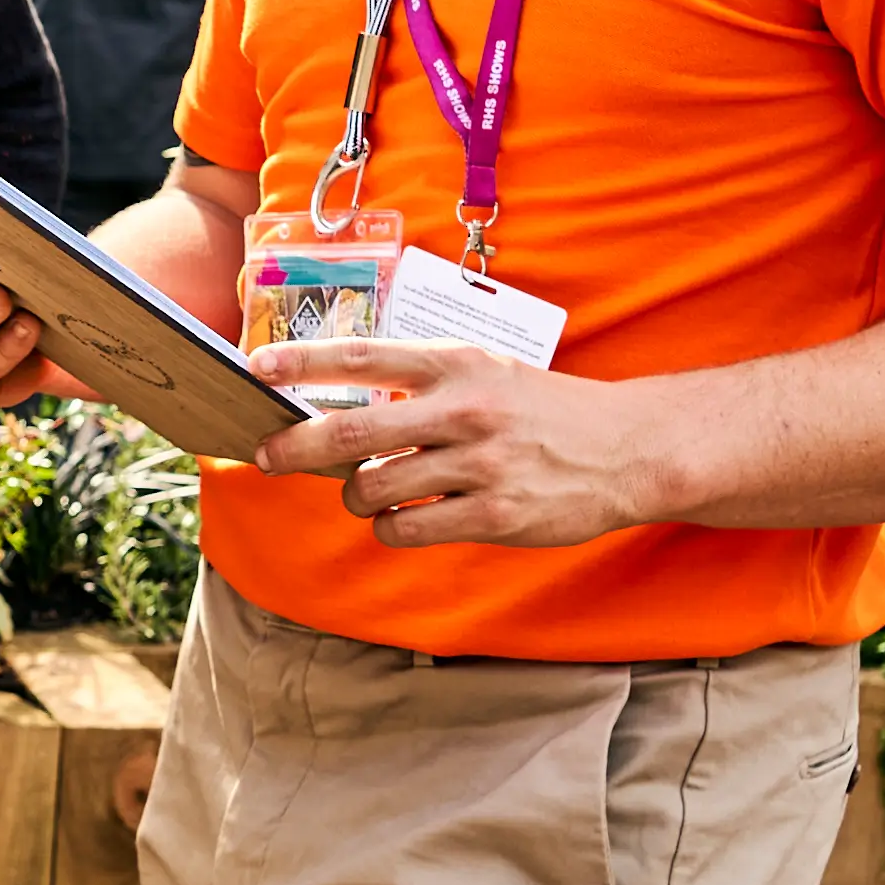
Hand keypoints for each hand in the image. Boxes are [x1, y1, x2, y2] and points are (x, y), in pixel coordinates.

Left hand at [250, 339, 687, 548]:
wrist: (627, 449)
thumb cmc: (544, 411)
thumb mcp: (488, 374)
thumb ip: (422, 386)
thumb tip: (342, 410)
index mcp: (458, 365)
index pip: (363, 356)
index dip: (302, 363)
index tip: (256, 370)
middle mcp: (464, 410)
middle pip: (351, 430)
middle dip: (295, 447)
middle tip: (265, 456)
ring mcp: (479, 465)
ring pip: (374, 488)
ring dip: (356, 495)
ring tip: (368, 491)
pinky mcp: (494, 515)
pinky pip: (408, 529)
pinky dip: (391, 527)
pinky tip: (406, 518)